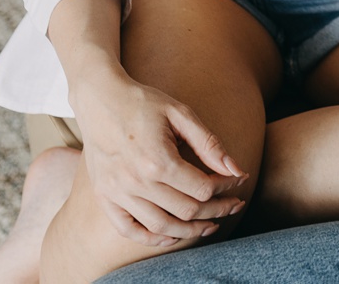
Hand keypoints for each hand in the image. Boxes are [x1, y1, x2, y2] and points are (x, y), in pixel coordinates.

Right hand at [71, 72, 248, 246]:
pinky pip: (129, 230)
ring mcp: (117, 193)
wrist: (99, 99)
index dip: (226, 187)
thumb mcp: (180, 114)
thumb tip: (236, 169)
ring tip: (211, 225)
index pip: (203, 188)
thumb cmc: (143, 102)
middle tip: (235, 204)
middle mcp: (136, 182)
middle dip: (218, 209)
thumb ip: (209, 144)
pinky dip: (153, 239)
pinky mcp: (104, 197)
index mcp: (158, 160)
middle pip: (187, 210)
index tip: (238, 180)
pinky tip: (173, 236)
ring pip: (162, 227)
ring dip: (191, 231)